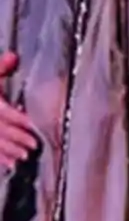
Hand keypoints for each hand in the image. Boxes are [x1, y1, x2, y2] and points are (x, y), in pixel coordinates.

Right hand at [0, 53, 36, 169]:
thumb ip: (0, 67)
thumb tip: (13, 56)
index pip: (2, 112)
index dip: (16, 118)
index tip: (31, 123)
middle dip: (16, 138)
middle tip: (33, 144)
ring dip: (8, 150)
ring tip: (24, 156)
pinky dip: (0, 159)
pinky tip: (10, 164)